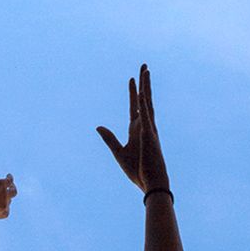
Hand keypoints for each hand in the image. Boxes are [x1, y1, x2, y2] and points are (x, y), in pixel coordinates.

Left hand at [97, 64, 169, 193]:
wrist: (151, 184)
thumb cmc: (138, 171)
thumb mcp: (119, 153)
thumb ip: (109, 139)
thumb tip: (98, 126)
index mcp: (137, 130)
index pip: (135, 106)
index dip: (133, 92)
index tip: (131, 79)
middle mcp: (145, 126)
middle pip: (144, 99)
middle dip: (143, 83)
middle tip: (144, 66)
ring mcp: (149, 129)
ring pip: (148, 103)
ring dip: (146, 87)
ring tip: (145, 71)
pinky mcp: (150, 136)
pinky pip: (147, 117)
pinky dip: (145, 105)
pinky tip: (143, 93)